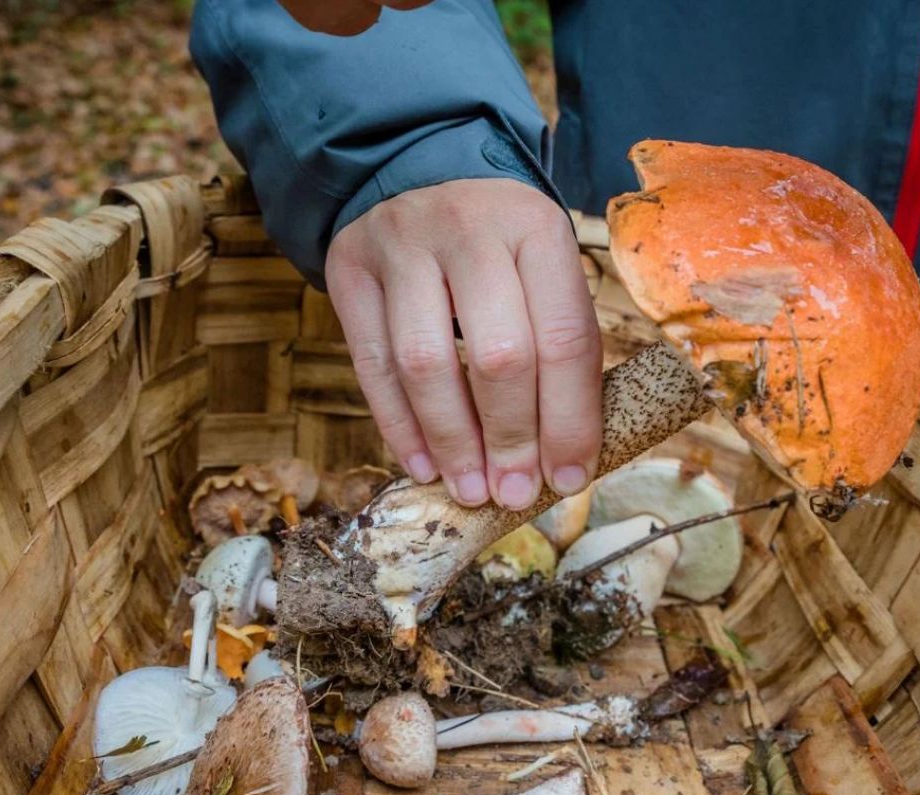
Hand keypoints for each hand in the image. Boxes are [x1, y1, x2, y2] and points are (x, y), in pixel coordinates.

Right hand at [326, 178, 602, 509]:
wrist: (420, 175)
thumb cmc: (501, 249)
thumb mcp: (544, 271)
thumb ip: (560, 348)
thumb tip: (566, 459)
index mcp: (538, 229)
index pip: (564, 339)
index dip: (568, 420)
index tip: (568, 478)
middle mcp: (470, 230)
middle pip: (498, 354)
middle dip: (511, 439)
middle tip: (514, 494)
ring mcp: (402, 245)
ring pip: (426, 364)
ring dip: (452, 442)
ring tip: (471, 489)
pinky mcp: (351, 269)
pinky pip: (372, 365)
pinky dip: (399, 426)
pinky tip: (423, 466)